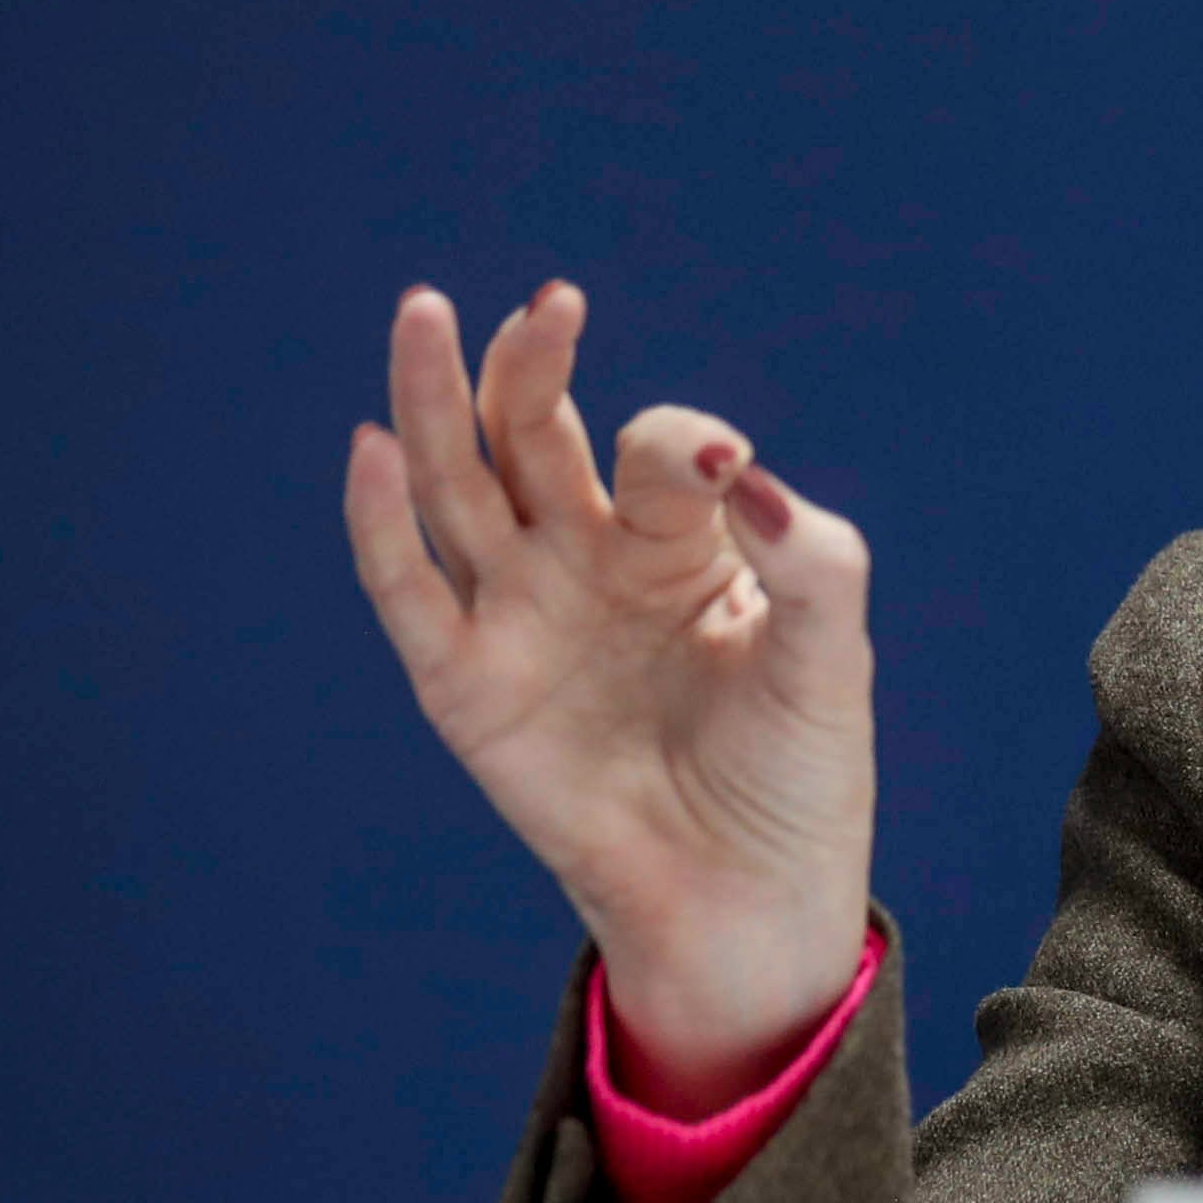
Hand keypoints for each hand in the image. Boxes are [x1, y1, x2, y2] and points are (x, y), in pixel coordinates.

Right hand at [343, 283, 875, 1105]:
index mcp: (679, 540)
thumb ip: (811, 557)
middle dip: (535, 365)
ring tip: (425, 313)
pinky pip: (410, 590)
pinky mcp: (466, 685)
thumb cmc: (794, 772)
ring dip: (438, 401)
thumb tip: (744, 471)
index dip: (683, 445)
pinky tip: (375, 444)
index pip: (659, 453)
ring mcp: (520, 614)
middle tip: (552, 304)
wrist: (745, 897)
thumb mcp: (827, 657)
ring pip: (460, 484)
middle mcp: (587, 559)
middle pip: (537, 434)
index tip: (723, 466)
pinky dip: (380, 521)